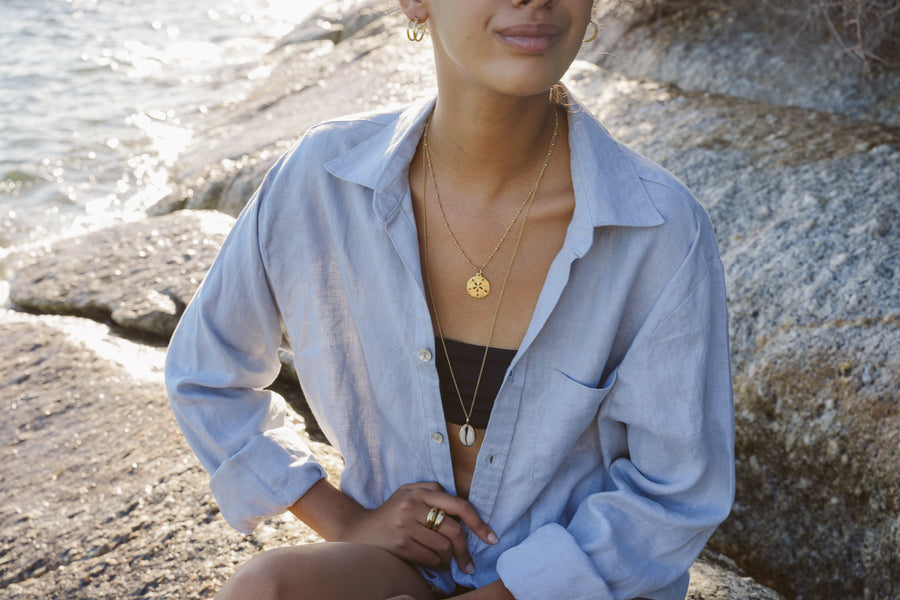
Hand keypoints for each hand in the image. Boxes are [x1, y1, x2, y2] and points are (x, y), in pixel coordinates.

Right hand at [338, 482, 496, 572]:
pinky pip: (430, 558)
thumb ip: (432, 493)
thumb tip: (463, 511)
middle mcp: (412, 504)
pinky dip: (437, 564)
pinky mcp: (400, 543)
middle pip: (454, 529)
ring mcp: (405, 524)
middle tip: (469, 563)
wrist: (359, 530)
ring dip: (449, 559)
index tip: (491, 537)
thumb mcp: (408, 493)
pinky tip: (435, 564)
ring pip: (443, 547)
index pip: (459, 505)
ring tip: (447, 562)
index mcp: (419, 490)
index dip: (478, 523)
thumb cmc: (391, 512)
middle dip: (465, 550)